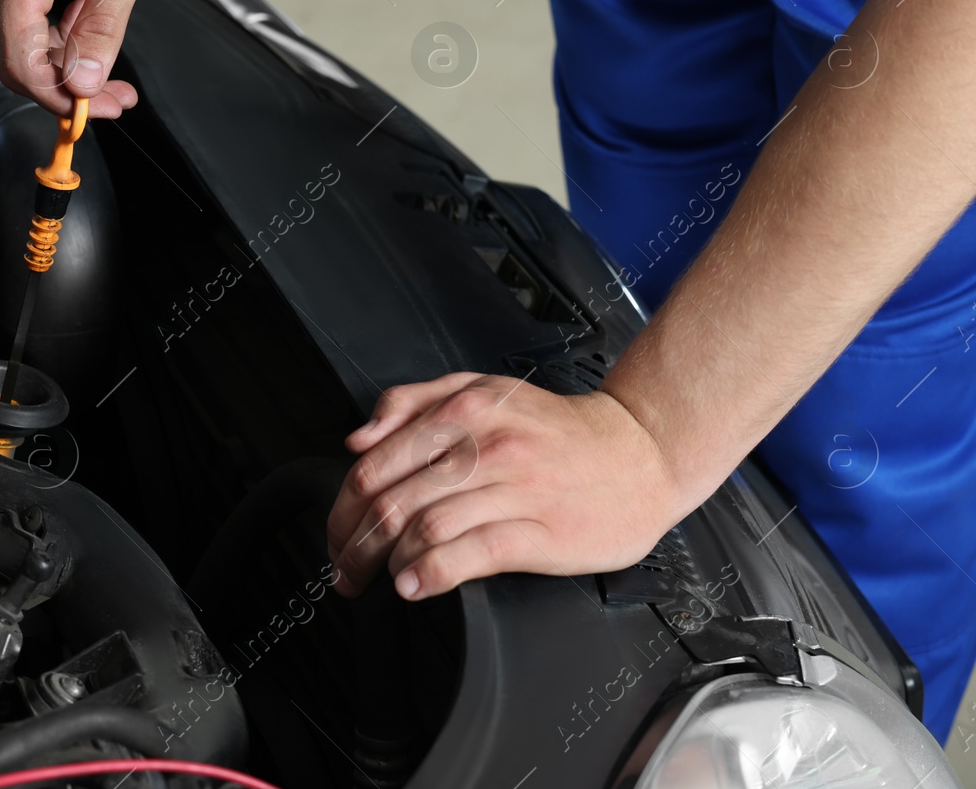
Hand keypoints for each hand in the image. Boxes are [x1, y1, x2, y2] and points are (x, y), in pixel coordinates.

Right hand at [0, 0, 175, 118]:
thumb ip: (103, 27)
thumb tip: (82, 81)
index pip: (20, 61)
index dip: (58, 97)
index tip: (96, 110)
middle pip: (14, 56)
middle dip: (63, 85)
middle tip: (113, 96)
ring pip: (20, 39)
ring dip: (63, 61)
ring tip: (111, 66)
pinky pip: (27, 13)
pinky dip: (58, 32)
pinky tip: (93, 26)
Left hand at [325, 373, 691, 600]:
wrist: (639, 453)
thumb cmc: (556, 429)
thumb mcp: (482, 389)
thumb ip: (413, 402)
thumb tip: (359, 436)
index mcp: (464, 410)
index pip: (376, 462)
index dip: (343, 507)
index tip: (336, 533)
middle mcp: (486, 446)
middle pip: (392, 500)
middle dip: (355, 544)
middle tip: (345, 568)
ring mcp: (515, 489)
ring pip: (425, 526)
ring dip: (386, 562)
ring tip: (377, 579)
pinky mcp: (542, 531)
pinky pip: (472, 553)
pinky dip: (431, 573)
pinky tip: (414, 585)